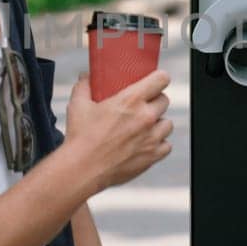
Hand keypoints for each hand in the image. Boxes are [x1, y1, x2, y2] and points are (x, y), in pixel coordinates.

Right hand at [64, 70, 173, 191]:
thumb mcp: (78, 104)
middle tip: (143, 106)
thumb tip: (86, 76)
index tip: (154, 81)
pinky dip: (159, 144)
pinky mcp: (152, 156)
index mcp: (131, 100)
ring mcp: (151, 138)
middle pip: (164, 100)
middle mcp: (145, 117)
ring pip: (168, 124)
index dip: (159, 78)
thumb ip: (84, 86)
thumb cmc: (80, 137)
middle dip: (155, 101)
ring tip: (145, 126)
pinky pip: (166, 145)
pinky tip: (146, 143)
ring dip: (158, 122)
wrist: (82, 169)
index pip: (161, 79)